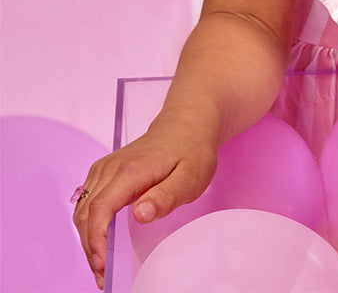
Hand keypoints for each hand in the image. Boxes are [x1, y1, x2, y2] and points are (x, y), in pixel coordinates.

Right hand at [73, 124, 217, 289]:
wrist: (187, 124)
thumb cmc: (192, 151)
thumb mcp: (191, 176)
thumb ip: (166, 196)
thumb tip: (139, 215)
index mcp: (130, 171)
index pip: (99, 210)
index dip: (96, 241)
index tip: (104, 266)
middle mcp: (110, 168)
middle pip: (85, 214)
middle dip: (90, 249)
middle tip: (103, 277)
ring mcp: (105, 168)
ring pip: (82, 210)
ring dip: (87, 240)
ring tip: (102, 265)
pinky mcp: (104, 171)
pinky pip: (87, 201)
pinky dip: (89, 225)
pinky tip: (101, 241)